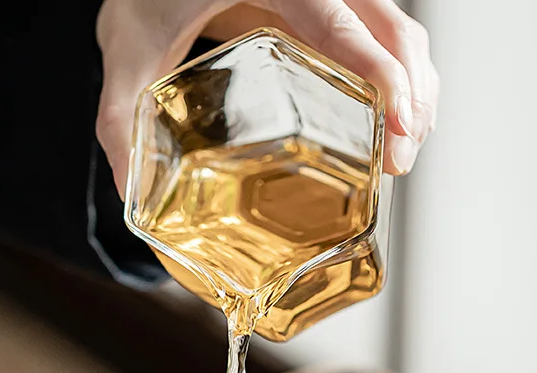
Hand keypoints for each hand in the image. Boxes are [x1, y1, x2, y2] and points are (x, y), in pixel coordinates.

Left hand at [96, 0, 438, 195]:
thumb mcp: (127, 47)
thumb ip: (123, 116)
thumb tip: (132, 189)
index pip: (344, 26)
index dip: (381, 77)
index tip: (398, 130)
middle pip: (390, 26)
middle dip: (409, 96)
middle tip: (400, 160)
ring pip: (397, 24)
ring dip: (413, 85)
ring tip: (404, 146)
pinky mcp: (326, 3)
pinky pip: (380, 29)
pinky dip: (395, 71)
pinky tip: (390, 114)